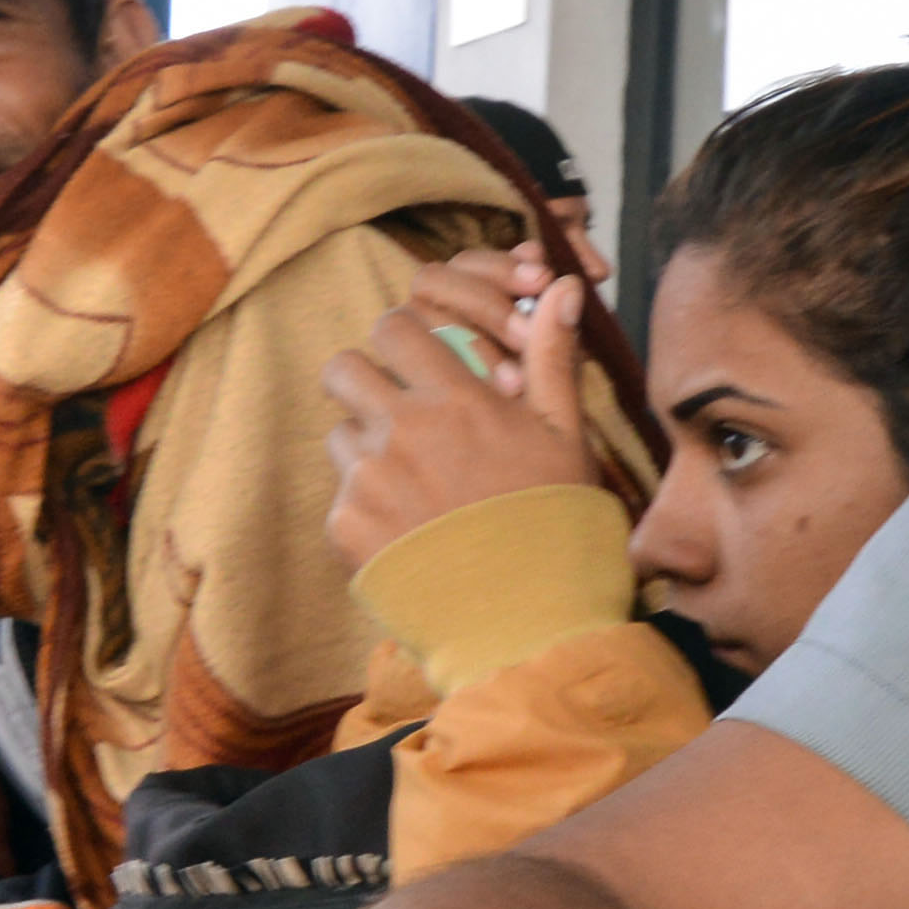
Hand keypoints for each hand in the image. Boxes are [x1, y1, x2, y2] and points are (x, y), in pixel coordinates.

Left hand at [319, 257, 598, 572]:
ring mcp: (370, 480)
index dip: (402, 340)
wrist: (529, 622)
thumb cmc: (558, 524)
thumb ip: (552, 357)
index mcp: (456, 400)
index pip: (395, 327)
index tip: (418, 364)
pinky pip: (342, 498)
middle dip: (365, 383)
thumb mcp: (567, 436)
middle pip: (344, 370)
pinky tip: (411, 535)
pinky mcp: (348, 527)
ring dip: (368, 451)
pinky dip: (368, 511)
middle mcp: (404, 430)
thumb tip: (560, 286)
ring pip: (341, 436)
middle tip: (397, 413)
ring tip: (415, 488)